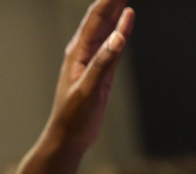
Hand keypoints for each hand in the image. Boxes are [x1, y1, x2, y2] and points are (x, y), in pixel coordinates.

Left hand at [44, 0, 133, 154]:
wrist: (68, 139)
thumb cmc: (73, 118)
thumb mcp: (88, 90)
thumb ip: (103, 62)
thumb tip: (119, 35)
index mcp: (77, 53)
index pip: (96, 17)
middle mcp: (83, 52)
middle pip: (102, 16)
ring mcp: (93, 61)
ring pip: (107, 27)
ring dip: (117, 9)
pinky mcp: (102, 71)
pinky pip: (114, 44)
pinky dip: (122, 29)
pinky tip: (128, 18)